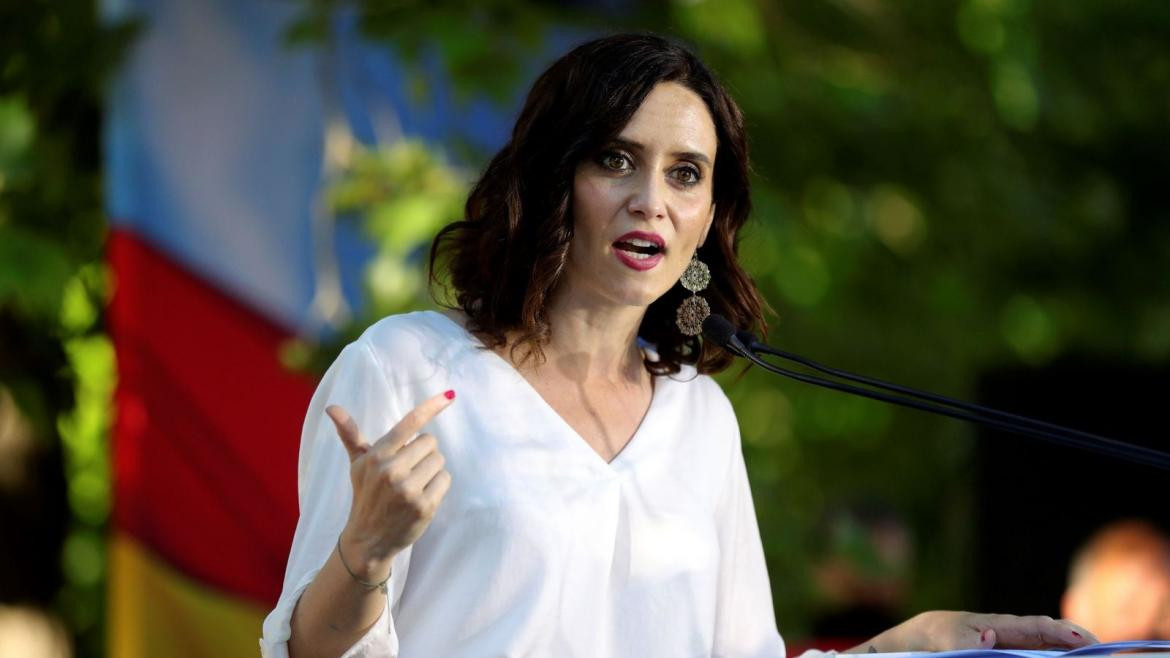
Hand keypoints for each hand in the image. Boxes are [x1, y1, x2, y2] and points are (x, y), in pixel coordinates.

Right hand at [326, 390, 455, 580]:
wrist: (367, 541)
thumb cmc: (365, 496)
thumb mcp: (357, 465)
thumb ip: (350, 434)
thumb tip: (331, 407)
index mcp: (376, 456)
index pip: (408, 424)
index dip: (431, 407)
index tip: (450, 395)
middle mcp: (391, 471)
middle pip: (430, 443)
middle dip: (423, 454)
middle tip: (408, 470)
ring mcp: (408, 490)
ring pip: (439, 461)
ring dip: (431, 470)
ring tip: (413, 485)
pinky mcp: (424, 506)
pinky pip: (445, 480)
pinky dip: (438, 486)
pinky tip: (421, 496)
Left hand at [865, 611, 1097, 651]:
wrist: (930, 634)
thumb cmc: (943, 636)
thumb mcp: (950, 641)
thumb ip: (970, 644)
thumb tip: (991, 639)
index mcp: (1003, 625)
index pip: (1039, 627)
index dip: (1065, 633)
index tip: (1088, 641)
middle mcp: (1015, 633)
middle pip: (1052, 636)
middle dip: (1078, 643)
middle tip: (1103, 654)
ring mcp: (1016, 644)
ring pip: (1049, 647)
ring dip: (1068, 653)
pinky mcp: (1011, 653)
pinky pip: (1038, 653)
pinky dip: (1051, 654)